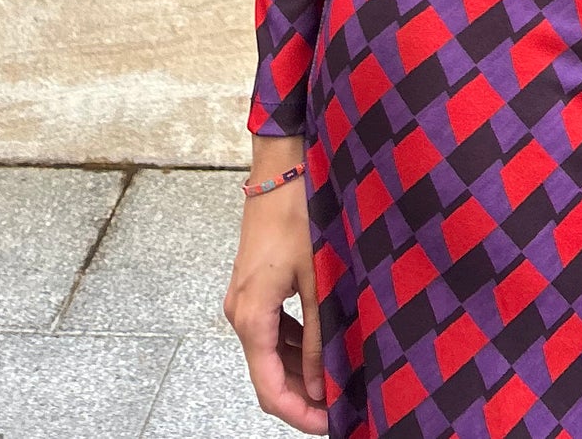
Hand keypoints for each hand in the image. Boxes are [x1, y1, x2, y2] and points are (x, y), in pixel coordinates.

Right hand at [224, 138, 327, 430]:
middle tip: (341, 407)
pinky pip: (271, 331)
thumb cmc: (299, 216)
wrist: (280, 168)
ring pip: (270, 355)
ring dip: (299, 374)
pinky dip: (293, 348)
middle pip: (267, 376)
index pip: (270, 390)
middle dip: (302, 398)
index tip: (331, 425)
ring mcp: (245, 300)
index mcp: (251, 317)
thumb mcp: (317, 280)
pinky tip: (322, 348)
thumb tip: (323, 386)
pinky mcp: (254, 287)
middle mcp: (240, 314)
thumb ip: (318, 337)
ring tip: (337, 382)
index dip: (299, 414)